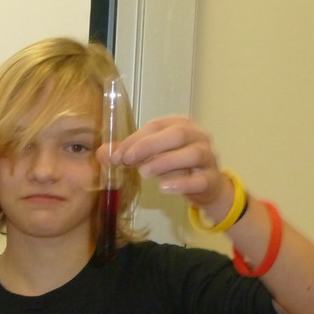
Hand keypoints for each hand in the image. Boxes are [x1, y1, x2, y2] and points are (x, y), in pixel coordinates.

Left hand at [104, 115, 229, 209]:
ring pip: (192, 154)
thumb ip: (128, 154)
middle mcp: (198, 137)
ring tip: (143, 173)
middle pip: (177, 134)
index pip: (157, 126)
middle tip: (127, 160)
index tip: (117, 154)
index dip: (135, 139)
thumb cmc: (176, 166)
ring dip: (165, 162)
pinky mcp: (211, 179)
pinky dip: (182, 183)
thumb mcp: (151, 157)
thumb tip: (102, 153)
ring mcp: (208, 157)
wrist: (206, 186)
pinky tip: (164, 187)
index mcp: (181, 125)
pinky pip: (200, 180)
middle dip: (150, 146)